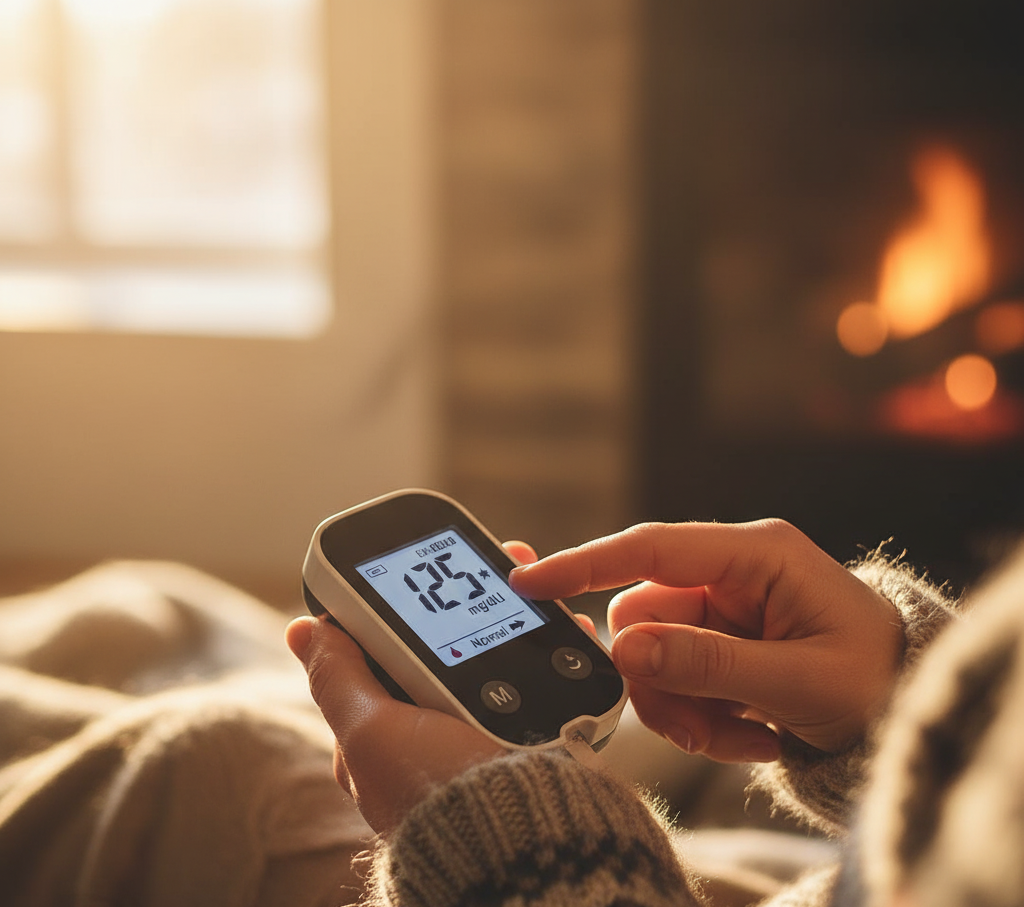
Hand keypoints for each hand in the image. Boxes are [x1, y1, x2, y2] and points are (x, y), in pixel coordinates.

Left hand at [287, 541, 597, 834]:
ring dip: (516, 617)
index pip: (383, 650)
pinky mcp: (529, 739)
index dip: (403, 603)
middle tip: (503, 562)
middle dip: (469, 602)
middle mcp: (431, 734)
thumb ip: (338, 677)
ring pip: (495, 657)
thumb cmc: (438, 793)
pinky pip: (537, 681)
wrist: (526, 843)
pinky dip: (550, 651)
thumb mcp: (371, 731)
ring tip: (537, 587)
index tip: (430, 565)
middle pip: (444, 647)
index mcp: (384, 734)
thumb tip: (300, 630)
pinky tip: (564, 624)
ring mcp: (482, 735)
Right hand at [510, 520, 902, 761]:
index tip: (529, 584)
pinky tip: (751, 733)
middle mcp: (730, 572)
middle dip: (660, 681)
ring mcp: (722, 608)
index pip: (650, 547)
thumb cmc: (877, 680)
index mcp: (755, 553)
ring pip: (652, 656)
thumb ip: (709, 663)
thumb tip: (624, 650)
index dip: (585, 564)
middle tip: (701, 729)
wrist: (910, 707)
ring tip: (741, 736)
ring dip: (684, 709)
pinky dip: (700, 717)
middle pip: (643, 617)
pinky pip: (674, 680)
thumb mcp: (800, 681)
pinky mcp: (719, 642)